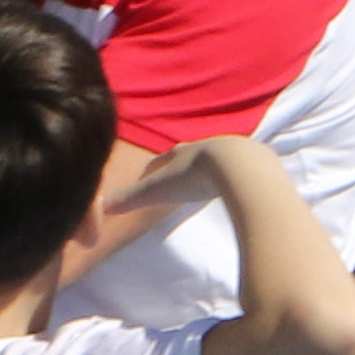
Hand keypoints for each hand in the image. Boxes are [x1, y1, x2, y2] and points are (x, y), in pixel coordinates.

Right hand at [109, 136, 271, 217]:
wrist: (239, 166)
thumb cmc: (194, 176)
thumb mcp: (158, 189)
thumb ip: (131, 199)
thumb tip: (98, 207)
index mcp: (180, 154)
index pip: (160, 161)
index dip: (152, 171)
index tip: (147, 177)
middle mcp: (204, 147)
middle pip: (189, 156)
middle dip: (181, 164)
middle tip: (178, 175)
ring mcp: (232, 151)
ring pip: (217, 158)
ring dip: (210, 168)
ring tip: (208, 179)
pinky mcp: (256, 162)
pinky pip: (243, 168)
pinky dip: (236, 175)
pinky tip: (239, 184)